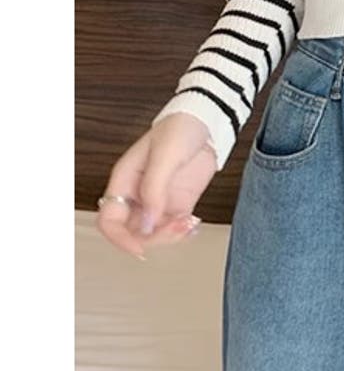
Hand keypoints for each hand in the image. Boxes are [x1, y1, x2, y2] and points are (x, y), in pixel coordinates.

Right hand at [95, 113, 217, 259]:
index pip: (109, 220)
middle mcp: (137, 194)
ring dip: (171, 235)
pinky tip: (193, 224)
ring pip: (154, 233)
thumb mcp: (165, 156)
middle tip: (177, 227)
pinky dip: (183, 231)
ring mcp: (158, 200)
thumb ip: (154, 190)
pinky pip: (174, 227)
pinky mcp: (178, 202)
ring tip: (190, 223)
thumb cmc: (180, 129)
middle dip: (154, 237)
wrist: (208, 122)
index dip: (119, 238)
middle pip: (133, 232)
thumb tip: (146, 225)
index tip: (139, 248)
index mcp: (124, 181)